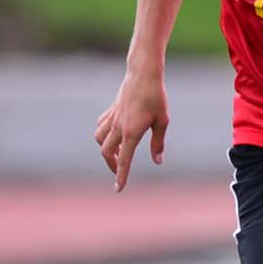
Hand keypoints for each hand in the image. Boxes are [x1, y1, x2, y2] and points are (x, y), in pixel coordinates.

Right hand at [92, 71, 169, 191]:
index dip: (121, 176)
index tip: (118, 189)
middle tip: (119, 171)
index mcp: (131, 132)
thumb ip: (158, 143)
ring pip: (99, 139)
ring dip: (105, 149)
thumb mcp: (162, 121)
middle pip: (106, 152)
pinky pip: (102, 126)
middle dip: (111, 165)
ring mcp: (113, 118)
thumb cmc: (156, 97)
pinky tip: (113, 134)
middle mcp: (118, 127)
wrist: (143, 74)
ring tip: (117, 153)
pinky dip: (103, 134)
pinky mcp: (112, 110)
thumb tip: (157, 161)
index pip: (124, 160)